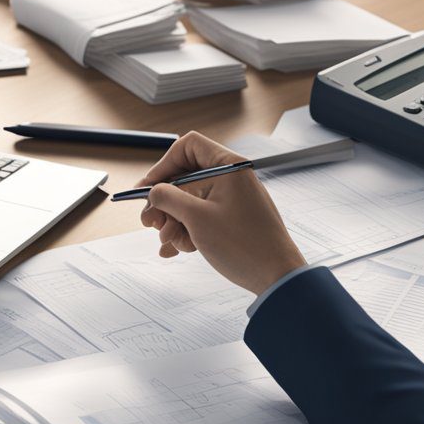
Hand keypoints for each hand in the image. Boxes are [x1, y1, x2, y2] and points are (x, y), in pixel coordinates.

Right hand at [138, 131, 306, 295]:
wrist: (276, 276)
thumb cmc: (245, 246)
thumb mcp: (196, 219)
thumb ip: (168, 198)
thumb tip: (153, 191)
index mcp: (227, 167)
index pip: (187, 147)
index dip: (162, 165)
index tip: (147, 188)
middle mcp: (231, 178)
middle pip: (184, 178)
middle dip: (164, 202)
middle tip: (150, 222)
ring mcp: (232, 199)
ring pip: (190, 201)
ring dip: (174, 221)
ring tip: (170, 242)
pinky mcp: (233, 218)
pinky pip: (202, 217)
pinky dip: (187, 230)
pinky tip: (177, 249)